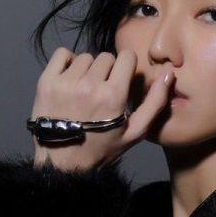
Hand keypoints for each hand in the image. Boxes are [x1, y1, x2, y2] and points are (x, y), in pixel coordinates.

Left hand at [31, 48, 174, 171]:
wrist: (62, 163)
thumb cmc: (102, 148)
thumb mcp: (135, 132)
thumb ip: (154, 102)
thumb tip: (169, 74)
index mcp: (113, 95)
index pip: (126, 56)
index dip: (127, 67)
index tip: (122, 80)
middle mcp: (89, 84)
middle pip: (106, 57)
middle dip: (108, 70)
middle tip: (102, 90)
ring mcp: (65, 82)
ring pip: (85, 57)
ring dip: (88, 69)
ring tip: (84, 89)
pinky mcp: (46, 81)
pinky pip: (62, 54)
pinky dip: (67, 62)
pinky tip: (70, 78)